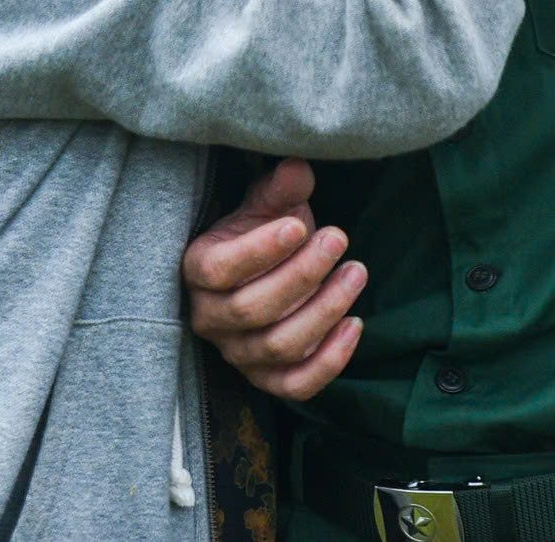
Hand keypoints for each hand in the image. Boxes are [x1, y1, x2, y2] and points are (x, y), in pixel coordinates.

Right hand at [183, 158, 367, 400]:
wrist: (263, 274)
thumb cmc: (261, 236)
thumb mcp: (265, 207)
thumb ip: (278, 191)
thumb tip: (298, 168)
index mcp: (198, 270)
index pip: (219, 269)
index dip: (259, 251)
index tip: (298, 226)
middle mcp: (209, 317)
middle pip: (253, 309)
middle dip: (302, 274)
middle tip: (338, 238)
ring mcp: (237, 353)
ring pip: (278, 345)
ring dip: (324, 310)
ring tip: (357, 271)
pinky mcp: (266, 379)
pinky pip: (296, 384)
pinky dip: (330, 361)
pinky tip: (356, 324)